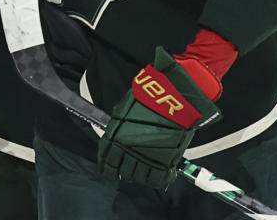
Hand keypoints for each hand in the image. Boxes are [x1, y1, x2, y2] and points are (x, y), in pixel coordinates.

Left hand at [97, 47, 221, 189]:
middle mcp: (127, 149)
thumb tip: (117, 136)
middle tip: (129, 173)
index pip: (106, 161)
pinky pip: (157, 179)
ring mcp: (145, 156)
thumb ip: (118, 128)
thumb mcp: (123, 110)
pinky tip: (159, 175)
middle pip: (123, 171)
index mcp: (114, 136)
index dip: (107, 172)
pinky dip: (157, 180)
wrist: (170, 97)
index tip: (109, 178)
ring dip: (140, 176)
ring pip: (139, 177)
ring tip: (144, 172)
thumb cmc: (146, 98)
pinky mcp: (163, 161)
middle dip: (125, 173)